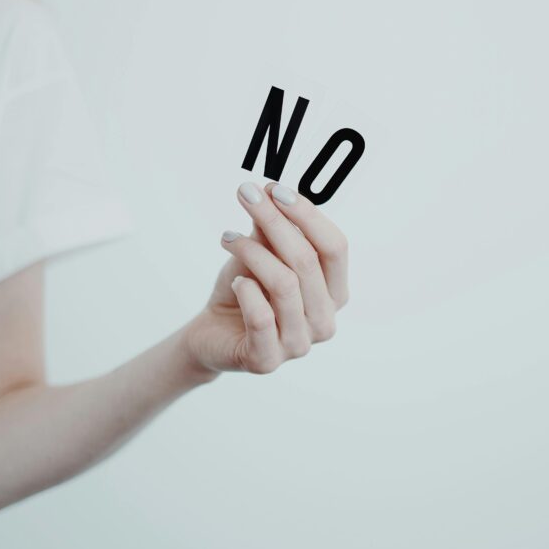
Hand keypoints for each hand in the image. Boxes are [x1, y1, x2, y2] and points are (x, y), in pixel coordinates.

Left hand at [183, 182, 348, 374]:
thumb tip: (269, 193)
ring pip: (284, 285)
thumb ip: (270, 229)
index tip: (275, 188)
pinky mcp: (267, 360)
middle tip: (245, 194)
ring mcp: (299, 345)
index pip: (335, 247)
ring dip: (253, 252)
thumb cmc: (246, 290)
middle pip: (307, 260)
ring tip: (228, 238)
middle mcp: (325, 321)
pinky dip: (246, 291)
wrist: (212, 333)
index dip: (308, 214)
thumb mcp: (261, 253)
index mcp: (334, 293)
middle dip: (275, 221)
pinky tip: (235, 281)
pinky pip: (261, 317)